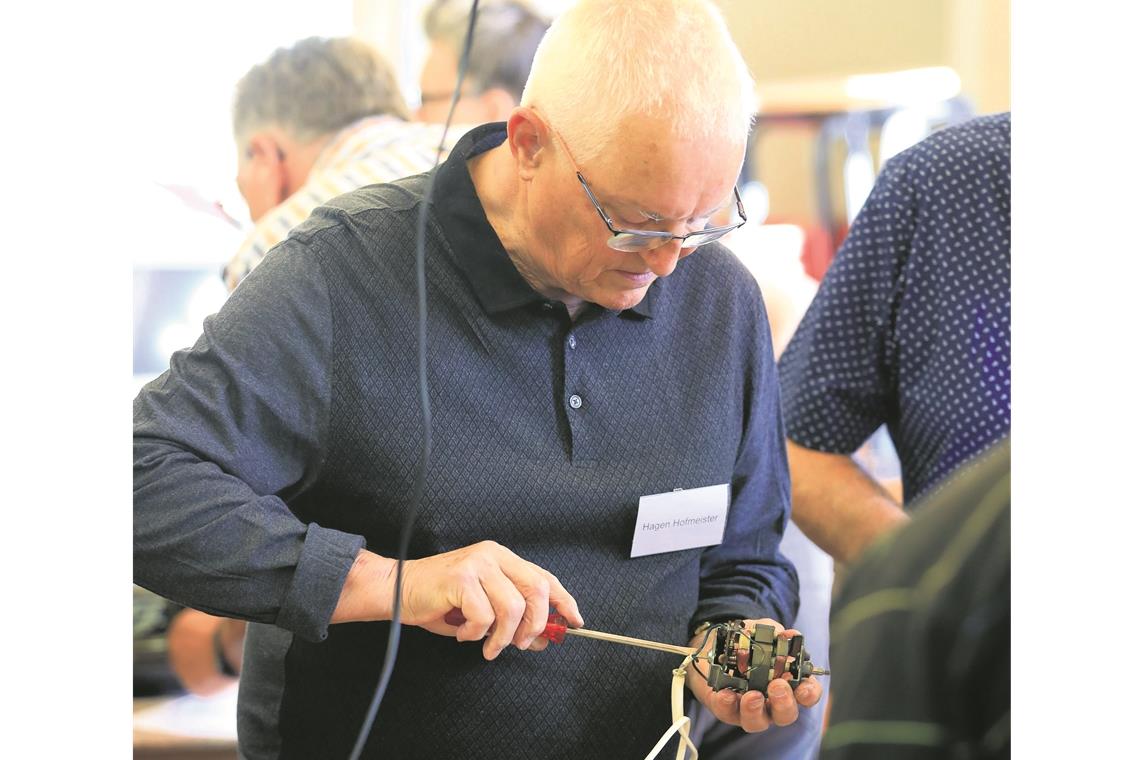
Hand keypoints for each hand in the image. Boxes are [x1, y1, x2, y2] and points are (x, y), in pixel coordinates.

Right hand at [399, 541, 581, 660]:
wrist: (396, 591)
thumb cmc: (439, 601)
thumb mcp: (483, 610)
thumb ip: (513, 620)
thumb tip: (544, 638)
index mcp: (503, 558)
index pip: (544, 577)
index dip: (565, 600)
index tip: (575, 621)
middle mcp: (494, 555)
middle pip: (537, 590)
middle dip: (536, 624)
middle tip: (522, 644)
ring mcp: (477, 564)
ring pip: (512, 608)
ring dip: (501, 637)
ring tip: (485, 644)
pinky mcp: (461, 578)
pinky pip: (484, 616)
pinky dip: (475, 633)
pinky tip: (462, 631)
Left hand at [686, 619, 822, 732]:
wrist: (714, 647)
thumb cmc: (745, 644)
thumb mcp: (760, 632)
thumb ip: (774, 633)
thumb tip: (789, 634)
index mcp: (788, 683)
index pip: (807, 694)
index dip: (809, 694)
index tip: (804, 687)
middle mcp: (771, 701)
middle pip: (785, 714)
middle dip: (784, 703)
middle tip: (777, 687)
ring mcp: (750, 708)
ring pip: (757, 722)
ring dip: (756, 709)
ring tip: (752, 695)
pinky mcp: (726, 709)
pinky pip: (728, 713)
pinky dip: (727, 705)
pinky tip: (725, 694)